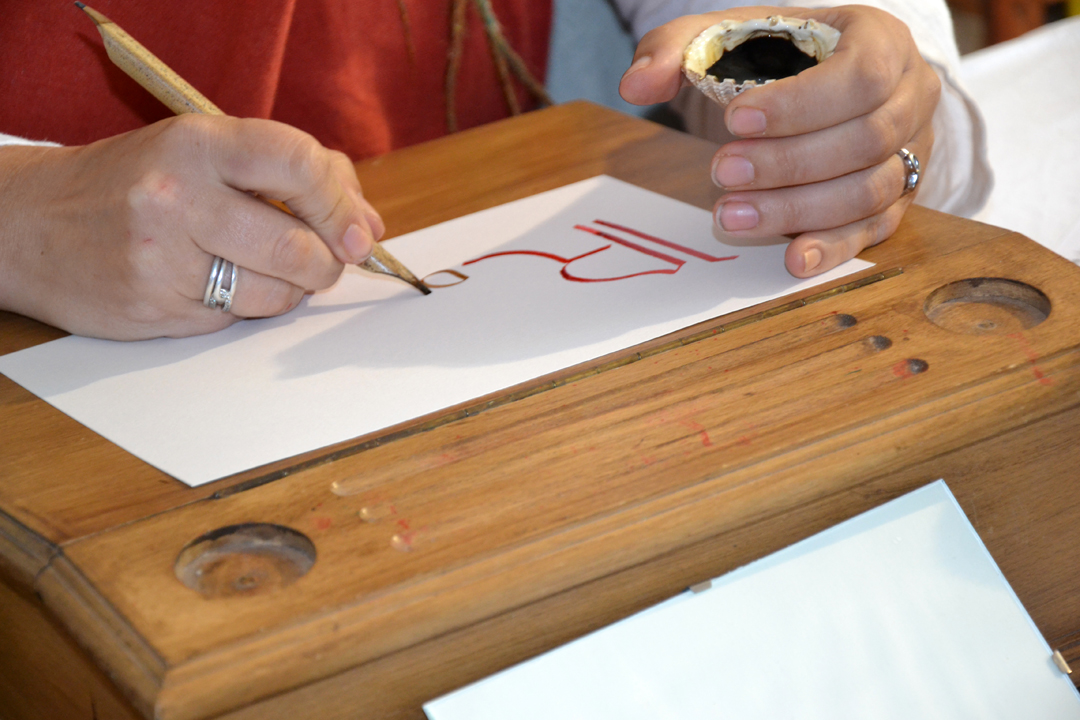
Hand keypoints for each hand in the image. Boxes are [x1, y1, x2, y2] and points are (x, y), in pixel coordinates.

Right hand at [0, 114, 383, 339]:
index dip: (342, 202)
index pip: (300, 163)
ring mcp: (162, 259)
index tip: (357, 229)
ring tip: (268, 270)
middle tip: (322, 261)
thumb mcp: (204, 150)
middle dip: (327, 263)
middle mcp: (178, 198)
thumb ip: (290, 173)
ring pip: (275, 294)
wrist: (29, 223)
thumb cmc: (135, 181)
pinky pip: (236, 319)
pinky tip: (218, 284)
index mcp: (197, 144)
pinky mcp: (154, 310)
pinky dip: (246, 307)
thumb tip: (365, 224)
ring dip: (291, 290)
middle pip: (297, 247)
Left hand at [619, 5, 939, 276]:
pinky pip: (872, 231)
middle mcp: (910, 96)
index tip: (735, 120)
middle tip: (722, 171)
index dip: (799, 104)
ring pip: (868, 190)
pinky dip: (831, 248)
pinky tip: (790, 259)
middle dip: (787, 162)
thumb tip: (635, 82)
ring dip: (796, 208)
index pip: (860, 75)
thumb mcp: (725, 39)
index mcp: (879, 41)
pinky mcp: (896, 202)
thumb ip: (677, 48)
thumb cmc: (773, 60)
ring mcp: (910, 153)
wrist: (810, 87)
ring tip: (729, 214)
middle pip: (864, 138)